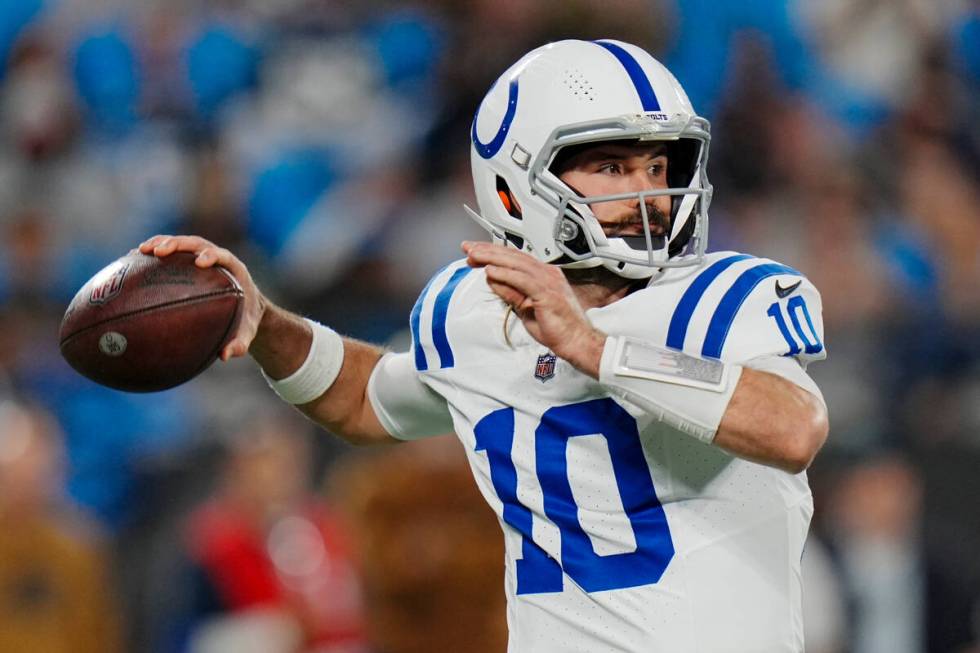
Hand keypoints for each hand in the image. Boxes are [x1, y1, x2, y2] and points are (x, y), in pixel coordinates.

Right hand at [139, 235, 265, 360]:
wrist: (247, 306)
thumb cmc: (247, 318)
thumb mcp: (247, 332)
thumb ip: (240, 343)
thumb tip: (225, 356)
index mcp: (234, 269)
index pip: (222, 256)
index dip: (210, 255)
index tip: (200, 262)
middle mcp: (217, 258)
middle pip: (195, 244)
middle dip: (177, 244)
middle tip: (159, 252)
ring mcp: (200, 257)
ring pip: (180, 244)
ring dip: (160, 243)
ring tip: (140, 251)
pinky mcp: (188, 262)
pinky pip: (170, 254)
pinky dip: (153, 255)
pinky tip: (131, 261)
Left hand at [463, 241, 604, 376]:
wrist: (576, 341)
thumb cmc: (557, 328)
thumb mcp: (525, 308)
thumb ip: (511, 293)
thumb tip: (492, 280)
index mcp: (544, 275)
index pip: (515, 259)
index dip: (493, 253)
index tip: (476, 253)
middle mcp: (547, 274)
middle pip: (513, 256)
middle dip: (488, 251)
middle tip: (469, 248)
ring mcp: (548, 281)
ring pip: (515, 264)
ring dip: (492, 258)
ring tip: (474, 256)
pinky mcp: (547, 293)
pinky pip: (522, 280)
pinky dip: (505, 274)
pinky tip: (490, 271)